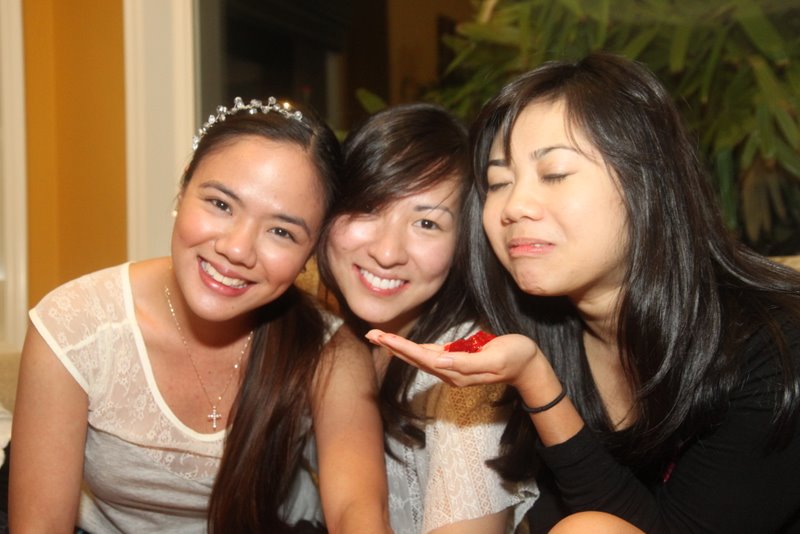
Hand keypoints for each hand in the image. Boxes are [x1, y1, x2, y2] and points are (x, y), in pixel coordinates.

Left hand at [365, 329, 541, 389]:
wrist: (529, 367)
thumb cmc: (515, 357)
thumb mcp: (495, 358)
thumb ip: (467, 362)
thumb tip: (440, 361)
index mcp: (457, 371)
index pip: (423, 357)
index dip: (402, 347)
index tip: (383, 338)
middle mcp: (451, 372)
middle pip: (415, 358)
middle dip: (392, 347)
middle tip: (370, 334)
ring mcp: (453, 368)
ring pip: (419, 357)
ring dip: (398, 348)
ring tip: (379, 338)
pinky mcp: (457, 362)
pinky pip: (429, 356)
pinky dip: (412, 349)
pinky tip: (401, 346)